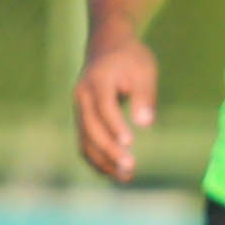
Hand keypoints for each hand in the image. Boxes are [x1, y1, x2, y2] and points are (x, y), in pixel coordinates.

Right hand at [74, 37, 157, 182]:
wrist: (107, 47)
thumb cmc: (130, 59)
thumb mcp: (144, 70)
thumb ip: (144, 96)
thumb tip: (146, 124)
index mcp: (97, 81)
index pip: (104, 107)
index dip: (115, 126)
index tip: (130, 143)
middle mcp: (82, 96)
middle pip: (91, 128)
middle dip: (109, 150)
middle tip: (130, 167)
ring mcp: (78, 108)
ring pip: (84, 139)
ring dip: (102, 160)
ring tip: (125, 177)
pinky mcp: (81, 118)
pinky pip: (84, 141)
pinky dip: (96, 158)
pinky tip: (113, 172)